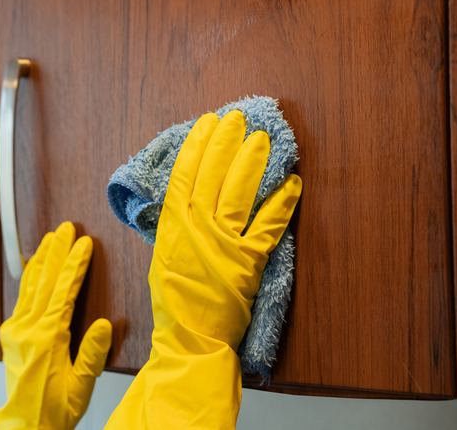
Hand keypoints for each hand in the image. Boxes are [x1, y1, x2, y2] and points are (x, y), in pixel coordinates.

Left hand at [0, 222, 111, 429]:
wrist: (25, 424)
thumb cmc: (55, 409)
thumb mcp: (82, 385)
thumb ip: (94, 353)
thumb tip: (106, 324)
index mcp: (48, 339)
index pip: (64, 292)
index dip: (76, 265)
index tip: (84, 244)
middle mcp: (27, 329)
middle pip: (45, 280)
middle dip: (57, 251)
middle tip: (66, 228)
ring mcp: (15, 329)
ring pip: (30, 285)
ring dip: (42, 258)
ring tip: (50, 238)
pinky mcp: (10, 333)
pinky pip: (21, 297)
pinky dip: (29, 277)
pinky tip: (34, 265)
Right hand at [106, 110, 301, 428]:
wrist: (189, 337)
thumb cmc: (174, 300)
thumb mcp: (164, 255)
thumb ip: (176, 225)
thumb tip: (188, 197)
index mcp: (172, 225)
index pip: (184, 174)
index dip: (198, 146)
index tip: (208, 123)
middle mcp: (196, 228)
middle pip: (212, 175)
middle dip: (226, 143)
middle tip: (238, 118)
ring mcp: (223, 244)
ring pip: (239, 192)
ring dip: (252, 163)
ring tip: (262, 139)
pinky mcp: (249, 261)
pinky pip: (269, 225)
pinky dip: (282, 202)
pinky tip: (292, 181)